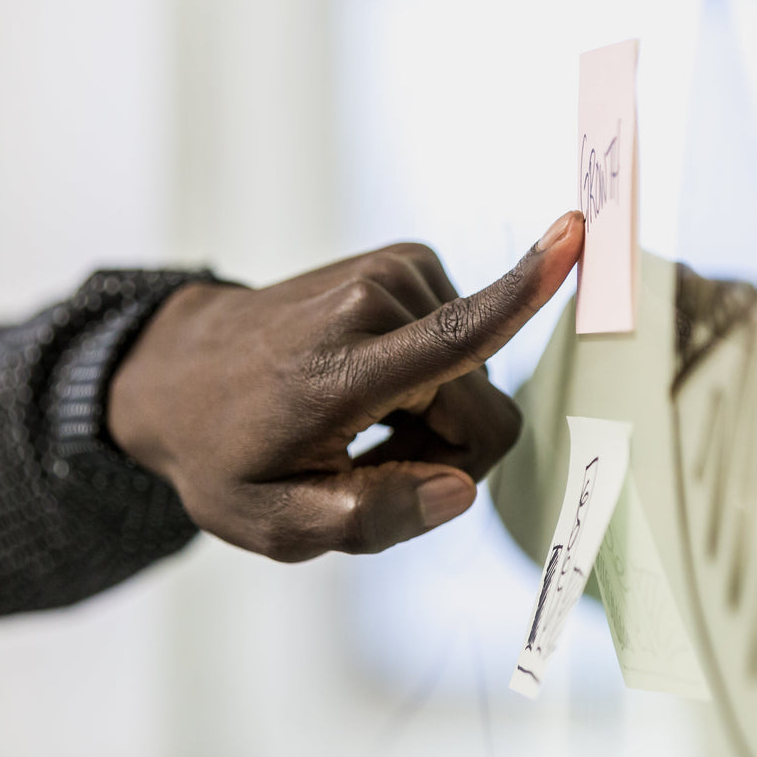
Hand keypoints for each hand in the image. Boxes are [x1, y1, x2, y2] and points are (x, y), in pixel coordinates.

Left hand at [107, 211, 583, 561]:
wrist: (180, 373)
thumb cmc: (227, 454)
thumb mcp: (278, 523)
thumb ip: (371, 518)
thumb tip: (460, 488)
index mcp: (342, 369)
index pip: (454, 335)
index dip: (524, 295)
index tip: (576, 233)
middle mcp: (374, 302)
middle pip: (483, 408)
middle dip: (443, 449)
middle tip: (363, 458)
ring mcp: (392, 272)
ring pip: (477, 376)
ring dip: (430, 413)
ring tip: (357, 419)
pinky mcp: (403, 263)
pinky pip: (464, 341)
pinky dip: (427, 376)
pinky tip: (371, 387)